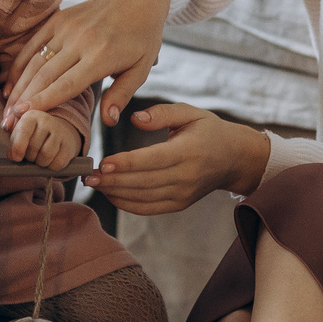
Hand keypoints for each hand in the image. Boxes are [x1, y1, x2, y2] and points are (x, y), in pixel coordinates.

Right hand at [3, 0, 170, 129]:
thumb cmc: (141, 37)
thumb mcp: (141, 69)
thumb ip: (122, 95)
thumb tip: (108, 121)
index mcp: (101, 56)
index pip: (67, 83)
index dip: (43, 101)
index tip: (23, 116)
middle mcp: (80, 41)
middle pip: (44, 75)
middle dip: (24, 101)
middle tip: (8, 123)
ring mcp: (66, 28)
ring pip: (34, 61)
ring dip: (18, 86)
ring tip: (6, 109)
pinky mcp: (57, 19)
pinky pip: (32, 44)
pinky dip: (18, 65)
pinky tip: (10, 84)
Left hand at [3, 109, 80, 168]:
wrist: (58, 132)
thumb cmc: (33, 135)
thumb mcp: (19, 134)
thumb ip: (13, 144)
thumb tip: (12, 155)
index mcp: (31, 116)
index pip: (23, 131)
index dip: (18, 147)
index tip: (17, 157)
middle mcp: (47, 120)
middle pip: (33, 147)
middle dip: (29, 157)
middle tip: (31, 155)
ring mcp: (60, 132)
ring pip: (46, 155)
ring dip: (40, 162)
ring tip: (39, 158)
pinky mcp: (69, 145)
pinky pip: (58, 162)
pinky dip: (51, 166)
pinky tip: (50, 160)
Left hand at [83, 102, 269, 215]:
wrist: (235, 159)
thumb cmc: (209, 130)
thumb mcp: (190, 113)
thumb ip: (162, 113)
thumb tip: (135, 119)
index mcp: (189, 151)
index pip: (153, 160)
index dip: (127, 164)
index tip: (104, 163)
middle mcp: (186, 176)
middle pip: (143, 182)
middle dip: (113, 181)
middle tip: (88, 175)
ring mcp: (183, 194)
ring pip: (143, 198)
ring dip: (115, 193)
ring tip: (94, 183)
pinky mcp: (179, 204)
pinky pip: (148, 208)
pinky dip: (126, 204)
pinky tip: (110, 193)